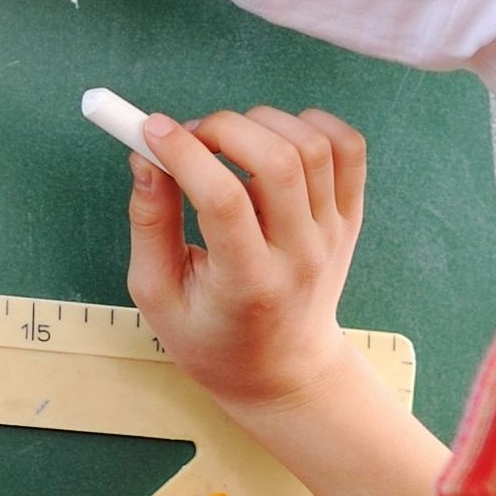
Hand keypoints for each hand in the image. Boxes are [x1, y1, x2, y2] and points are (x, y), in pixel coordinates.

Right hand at [125, 106, 372, 415]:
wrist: (284, 371)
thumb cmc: (210, 337)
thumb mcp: (158, 295)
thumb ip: (149, 222)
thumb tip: (145, 154)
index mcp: (249, 284)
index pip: (224, 201)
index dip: (185, 154)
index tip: (151, 131)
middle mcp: (300, 256)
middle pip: (278, 162)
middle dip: (223, 128)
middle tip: (190, 137)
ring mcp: (333, 234)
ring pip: (313, 146)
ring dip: (261, 123)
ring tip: (228, 143)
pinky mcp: (349, 218)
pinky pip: (348, 149)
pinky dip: (313, 124)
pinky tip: (276, 138)